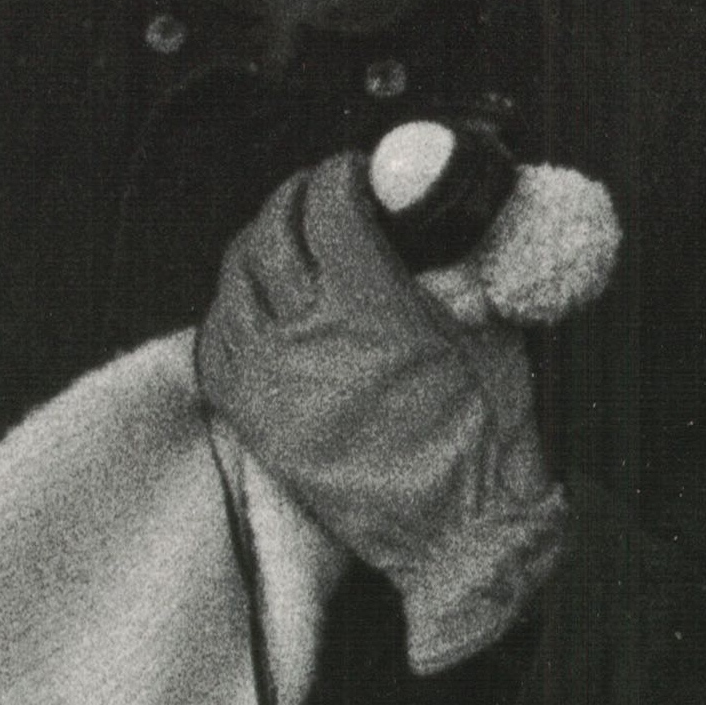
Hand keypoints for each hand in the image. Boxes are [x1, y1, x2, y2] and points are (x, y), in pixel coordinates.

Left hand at [196, 147, 566, 672]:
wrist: (459, 531)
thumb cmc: (484, 437)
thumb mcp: (488, 332)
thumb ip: (457, 273)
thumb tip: (442, 234)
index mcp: (370, 304)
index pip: (328, 208)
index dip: (336, 177)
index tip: (351, 173)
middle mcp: (309, 335)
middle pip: (270, 237)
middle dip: (290, 203)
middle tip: (314, 198)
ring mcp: (276, 381)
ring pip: (234, 288)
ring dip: (254, 253)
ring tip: (280, 245)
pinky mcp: (262, 423)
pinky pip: (217, 350)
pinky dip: (228, 316)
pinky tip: (250, 308)